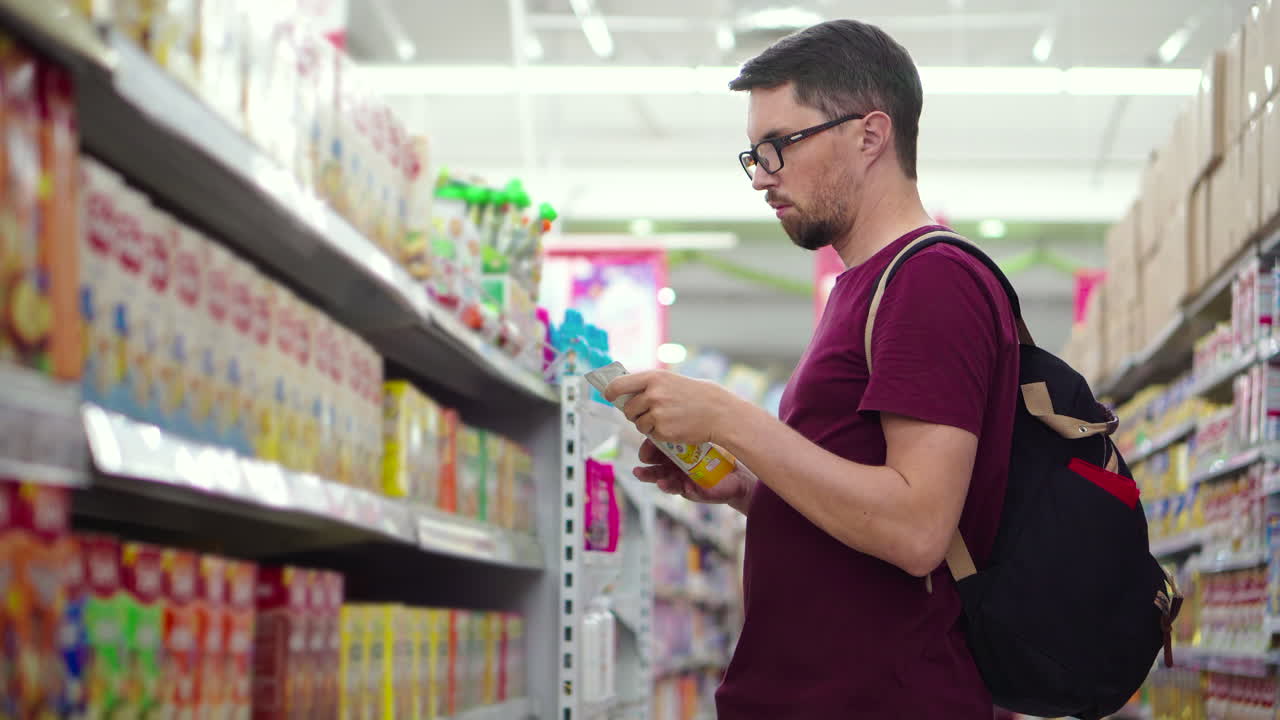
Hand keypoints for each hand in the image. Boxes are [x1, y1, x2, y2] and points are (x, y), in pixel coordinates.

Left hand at [604, 370, 735, 445]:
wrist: (719, 412)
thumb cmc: (697, 394)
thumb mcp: (672, 380)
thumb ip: (650, 385)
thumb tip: (624, 392)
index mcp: (653, 377)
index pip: (619, 385)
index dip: (611, 392)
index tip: (609, 396)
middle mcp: (652, 394)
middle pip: (628, 408)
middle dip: (634, 413)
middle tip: (649, 412)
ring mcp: (657, 413)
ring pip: (638, 423)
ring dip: (646, 424)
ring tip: (666, 418)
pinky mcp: (662, 430)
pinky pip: (651, 434)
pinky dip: (659, 433)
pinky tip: (674, 426)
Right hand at [632, 438, 756, 513]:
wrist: (736, 475)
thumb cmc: (718, 454)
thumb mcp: (701, 438)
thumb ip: (688, 427)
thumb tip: (676, 405)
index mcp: (675, 454)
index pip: (656, 450)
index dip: (648, 448)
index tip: (645, 446)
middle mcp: (675, 468)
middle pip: (654, 467)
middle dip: (644, 467)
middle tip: (639, 464)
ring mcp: (681, 479)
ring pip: (661, 479)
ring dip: (650, 477)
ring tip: (640, 474)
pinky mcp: (691, 491)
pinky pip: (678, 490)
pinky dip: (669, 486)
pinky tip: (663, 483)